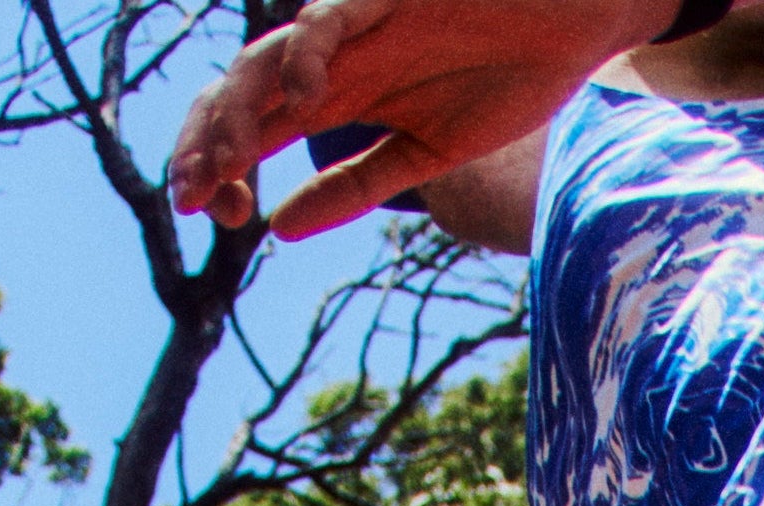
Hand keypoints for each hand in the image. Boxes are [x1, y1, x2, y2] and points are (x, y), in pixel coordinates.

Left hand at [167, 0, 657, 238]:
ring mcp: (354, 29)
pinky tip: (304, 104)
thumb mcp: (424, 155)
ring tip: (231, 161)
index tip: (216, 218)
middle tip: (192, 200)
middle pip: (240, 96)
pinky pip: (327, 19)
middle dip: (207, 145)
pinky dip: (307, 57)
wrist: (571, 24)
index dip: (223, 169)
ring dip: (239, 112)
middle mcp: (333, 63)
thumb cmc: (506, 82)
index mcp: (338, 100)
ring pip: (266, 61)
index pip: (256, 131)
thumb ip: (356, 186)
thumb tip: (277, 227)